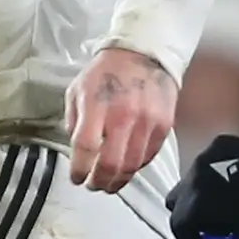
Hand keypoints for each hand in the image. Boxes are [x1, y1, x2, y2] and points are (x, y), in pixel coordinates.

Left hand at [65, 45, 176, 193]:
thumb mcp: (78, 89)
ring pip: (132, 165)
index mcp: (97, 105)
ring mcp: (146, 122)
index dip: (79, 169)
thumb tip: (77, 151)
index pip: (85, 147)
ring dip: (118, 180)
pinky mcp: (163, 126)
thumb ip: (74, 121)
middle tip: (94, 186)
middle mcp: (123, 116)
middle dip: (99, 182)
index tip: (76, 178)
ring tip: (110, 183)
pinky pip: (148, 156)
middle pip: (111, 164)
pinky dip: (136, 167)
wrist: (144, 53)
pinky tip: (127, 166)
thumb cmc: (106, 72)